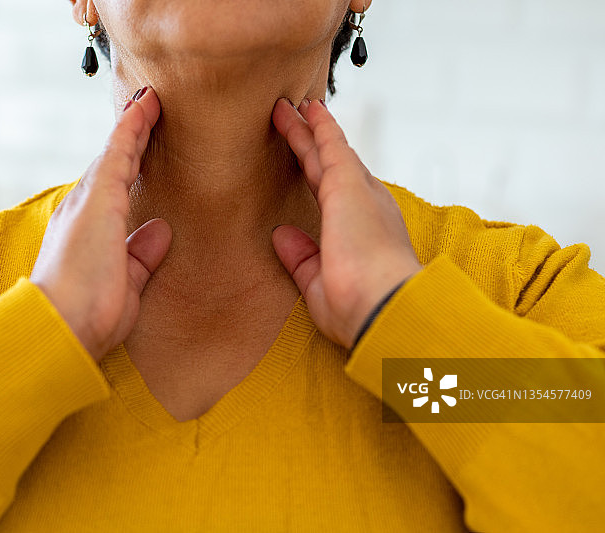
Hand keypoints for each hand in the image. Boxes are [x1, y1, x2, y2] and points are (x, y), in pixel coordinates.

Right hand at [30, 87, 171, 362]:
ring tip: (150, 101)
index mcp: (87, 232)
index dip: (128, 164)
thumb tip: (159, 231)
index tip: (142, 144)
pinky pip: (119, 153)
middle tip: (148, 109)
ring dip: (133, 126)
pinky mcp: (99, 199)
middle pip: (111, 165)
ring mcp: (88, 201)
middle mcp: (81, 210)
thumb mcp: (127, 282)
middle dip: (130, 138)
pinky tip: (146, 106)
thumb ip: (141, 256)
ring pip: (115, 154)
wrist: (63, 327)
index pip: (112, 190)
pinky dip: (132, 127)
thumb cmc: (89, 316)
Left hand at [270, 98, 421, 348]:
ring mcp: (359, 192)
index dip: (317, 176)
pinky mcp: (348, 184)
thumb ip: (301, 258)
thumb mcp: (318, 283)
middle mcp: (366, 208)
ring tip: (287, 107)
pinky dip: (318, 125)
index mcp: (362, 233)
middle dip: (310, 144)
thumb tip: (281, 235)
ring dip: (307, 130)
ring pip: (326, 152)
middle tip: (294, 121)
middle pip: (330, 168)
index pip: (332, 198)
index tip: (305, 161)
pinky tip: (305, 109)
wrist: (382, 307)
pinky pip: (330, 145)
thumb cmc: (359, 308)